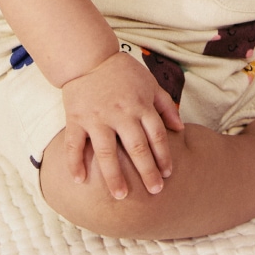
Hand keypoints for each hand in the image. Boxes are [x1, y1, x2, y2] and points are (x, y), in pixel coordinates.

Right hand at [61, 52, 183, 198]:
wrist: (89, 58)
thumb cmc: (123, 73)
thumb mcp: (150, 83)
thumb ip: (165, 105)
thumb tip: (181, 128)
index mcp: (140, 105)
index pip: (156, 135)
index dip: (163, 155)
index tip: (168, 174)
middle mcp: (120, 114)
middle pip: (136, 147)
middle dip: (146, 171)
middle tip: (154, 192)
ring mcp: (97, 118)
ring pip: (106, 152)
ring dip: (114, 176)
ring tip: (121, 196)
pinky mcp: (76, 119)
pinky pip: (74, 144)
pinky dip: (74, 163)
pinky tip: (79, 181)